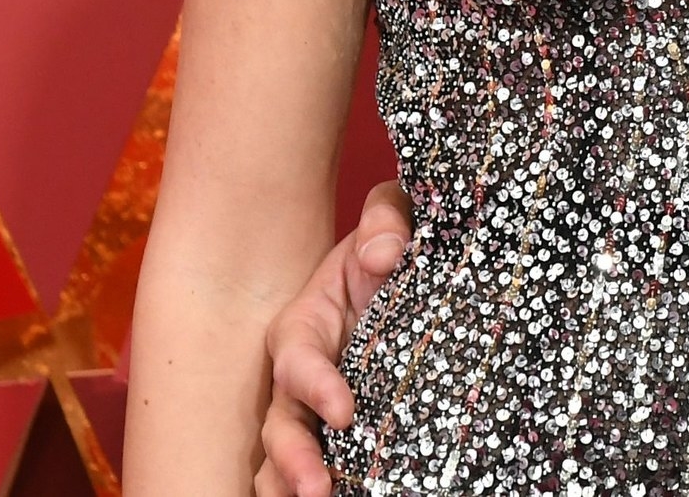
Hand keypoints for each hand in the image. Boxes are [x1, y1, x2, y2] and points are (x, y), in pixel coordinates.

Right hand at [253, 182, 411, 496]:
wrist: (407, 272)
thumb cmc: (389, 246)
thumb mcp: (391, 219)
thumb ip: (385, 219)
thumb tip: (384, 254)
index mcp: (304, 327)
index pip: (297, 361)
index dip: (316, 386)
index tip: (345, 412)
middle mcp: (301, 378)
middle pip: (281, 423)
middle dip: (292, 458)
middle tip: (317, 487)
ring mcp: (317, 411)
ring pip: (286, 455)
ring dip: (294, 482)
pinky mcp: (345, 433)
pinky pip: (324, 465)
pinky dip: (320, 483)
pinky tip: (344, 494)